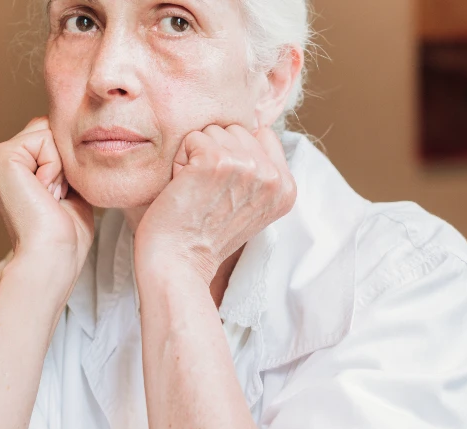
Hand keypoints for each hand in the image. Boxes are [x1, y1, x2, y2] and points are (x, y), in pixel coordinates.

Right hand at [0, 117, 94, 284]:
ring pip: (49, 132)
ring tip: (49, 197)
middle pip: (49, 128)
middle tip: (55, 198)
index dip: (67, 164)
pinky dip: (55, 168)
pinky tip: (44, 193)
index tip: (58, 198)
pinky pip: (46, 140)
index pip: (50, 136)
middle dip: (64, 162)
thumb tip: (73, 131)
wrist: (54, 256)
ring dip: (61, 168)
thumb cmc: (66, 233)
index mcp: (9, 166)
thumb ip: (63, 157)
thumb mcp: (68, 186)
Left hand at [135, 124, 295, 284]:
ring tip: (196, 191)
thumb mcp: (251, 205)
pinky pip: (192, 137)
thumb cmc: (204, 235)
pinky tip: (185, 189)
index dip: (236, 156)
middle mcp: (273, 176)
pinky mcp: (217, 160)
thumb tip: (256, 129)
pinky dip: (181, 161)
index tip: (226, 190)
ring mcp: (247, 166)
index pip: (262, 135)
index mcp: (287, 188)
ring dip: (196, 157)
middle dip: (215, 154)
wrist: (179, 261)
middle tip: (208, 193)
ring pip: (213, 131)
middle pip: (236, 129)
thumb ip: (261, 171)